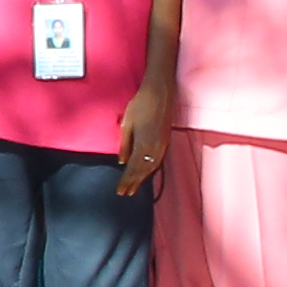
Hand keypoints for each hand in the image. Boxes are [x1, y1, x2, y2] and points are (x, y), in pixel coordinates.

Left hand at [112, 75, 171, 197]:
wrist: (160, 92)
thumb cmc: (140, 105)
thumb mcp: (127, 124)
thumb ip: (125, 144)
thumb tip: (122, 162)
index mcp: (143, 144)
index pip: (133, 168)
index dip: (127, 181)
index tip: (120, 191)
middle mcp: (155, 148)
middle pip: (143, 170)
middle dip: (134, 183)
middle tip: (126, 194)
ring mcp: (162, 145)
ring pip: (152, 167)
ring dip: (143, 178)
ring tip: (134, 188)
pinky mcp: (166, 141)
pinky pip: (158, 161)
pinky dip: (151, 170)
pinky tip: (147, 173)